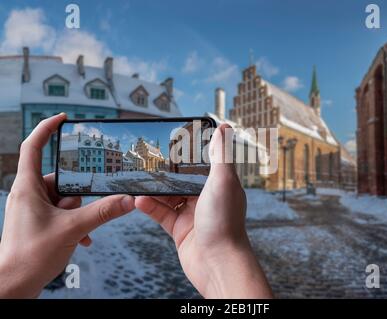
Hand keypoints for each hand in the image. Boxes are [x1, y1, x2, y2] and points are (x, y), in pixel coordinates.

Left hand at [0, 113, 134, 297]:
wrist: (12, 286)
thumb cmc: (29, 257)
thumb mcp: (72, 230)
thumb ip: (102, 212)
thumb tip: (127, 200)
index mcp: (28, 187)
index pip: (34, 147)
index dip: (47, 128)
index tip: (64, 119)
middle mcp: (29, 194)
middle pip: (62, 180)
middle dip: (77, 196)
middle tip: (78, 213)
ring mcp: (34, 208)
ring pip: (65, 199)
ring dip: (78, 214)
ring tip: (78, 232)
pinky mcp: (39, 221)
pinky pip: (63, 213)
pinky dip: (74, 223)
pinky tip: (82, 238)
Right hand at [135, 124, 272, 297]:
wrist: (217, 263)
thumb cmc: (225, 222)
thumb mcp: (223, 182)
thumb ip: (221, 155)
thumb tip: (224, 127)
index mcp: (219, 185)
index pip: (202, 163)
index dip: (189, 153)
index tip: (173, 142)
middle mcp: (206, 198)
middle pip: (182, 179)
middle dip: (166, 171)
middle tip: (148, 160)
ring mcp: (192, 214)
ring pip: (169, 196)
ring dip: (154, 189)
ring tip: (139, 179)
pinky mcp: (180, 229)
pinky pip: (161, 213)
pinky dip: (150, 206)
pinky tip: (138, 200)